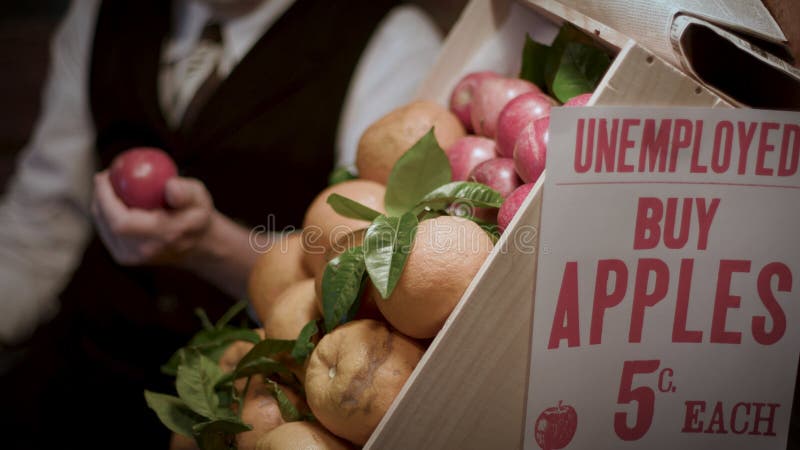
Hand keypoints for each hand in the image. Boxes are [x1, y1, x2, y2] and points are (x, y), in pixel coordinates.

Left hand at [91, 171, 214, 265]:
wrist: (198, 245)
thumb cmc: (197, 214)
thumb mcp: (199, 198)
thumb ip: (186, 192)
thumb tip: (170, 186)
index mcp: (162, 236)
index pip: (122, 222)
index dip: (106, 198)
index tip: (105, 175)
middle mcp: (144, 251)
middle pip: (107, 224)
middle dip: (100, 197)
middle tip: (106, 176)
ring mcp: (132, 258)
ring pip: (103, 227)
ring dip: (101, 204)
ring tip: (110, 185)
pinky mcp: (124, 258)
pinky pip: (106, 232)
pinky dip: (104, 215)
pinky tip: (113, 201)